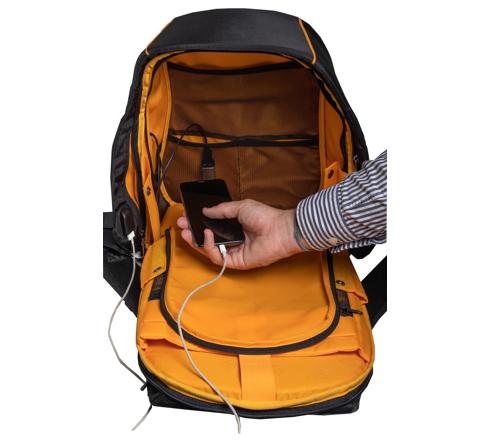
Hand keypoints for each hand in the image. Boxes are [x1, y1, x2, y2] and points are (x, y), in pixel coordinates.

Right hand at [177, 199, 303, 269]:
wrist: (280, 229)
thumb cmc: (265, 217)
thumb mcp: (240, 207)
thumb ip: (221, 209)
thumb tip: (205, 210)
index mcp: (234, 227)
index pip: (212, 228)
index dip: (198, 223)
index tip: (187, 217)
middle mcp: (233, 241)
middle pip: (208, 240)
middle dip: (193, 233)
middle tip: (182, 225)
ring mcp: (234, 252)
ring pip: (210, 251)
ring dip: (197, 241)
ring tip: (189, 231)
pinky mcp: (236, 262)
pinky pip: (218, 257)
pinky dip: (210, 247)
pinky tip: (207, 235)